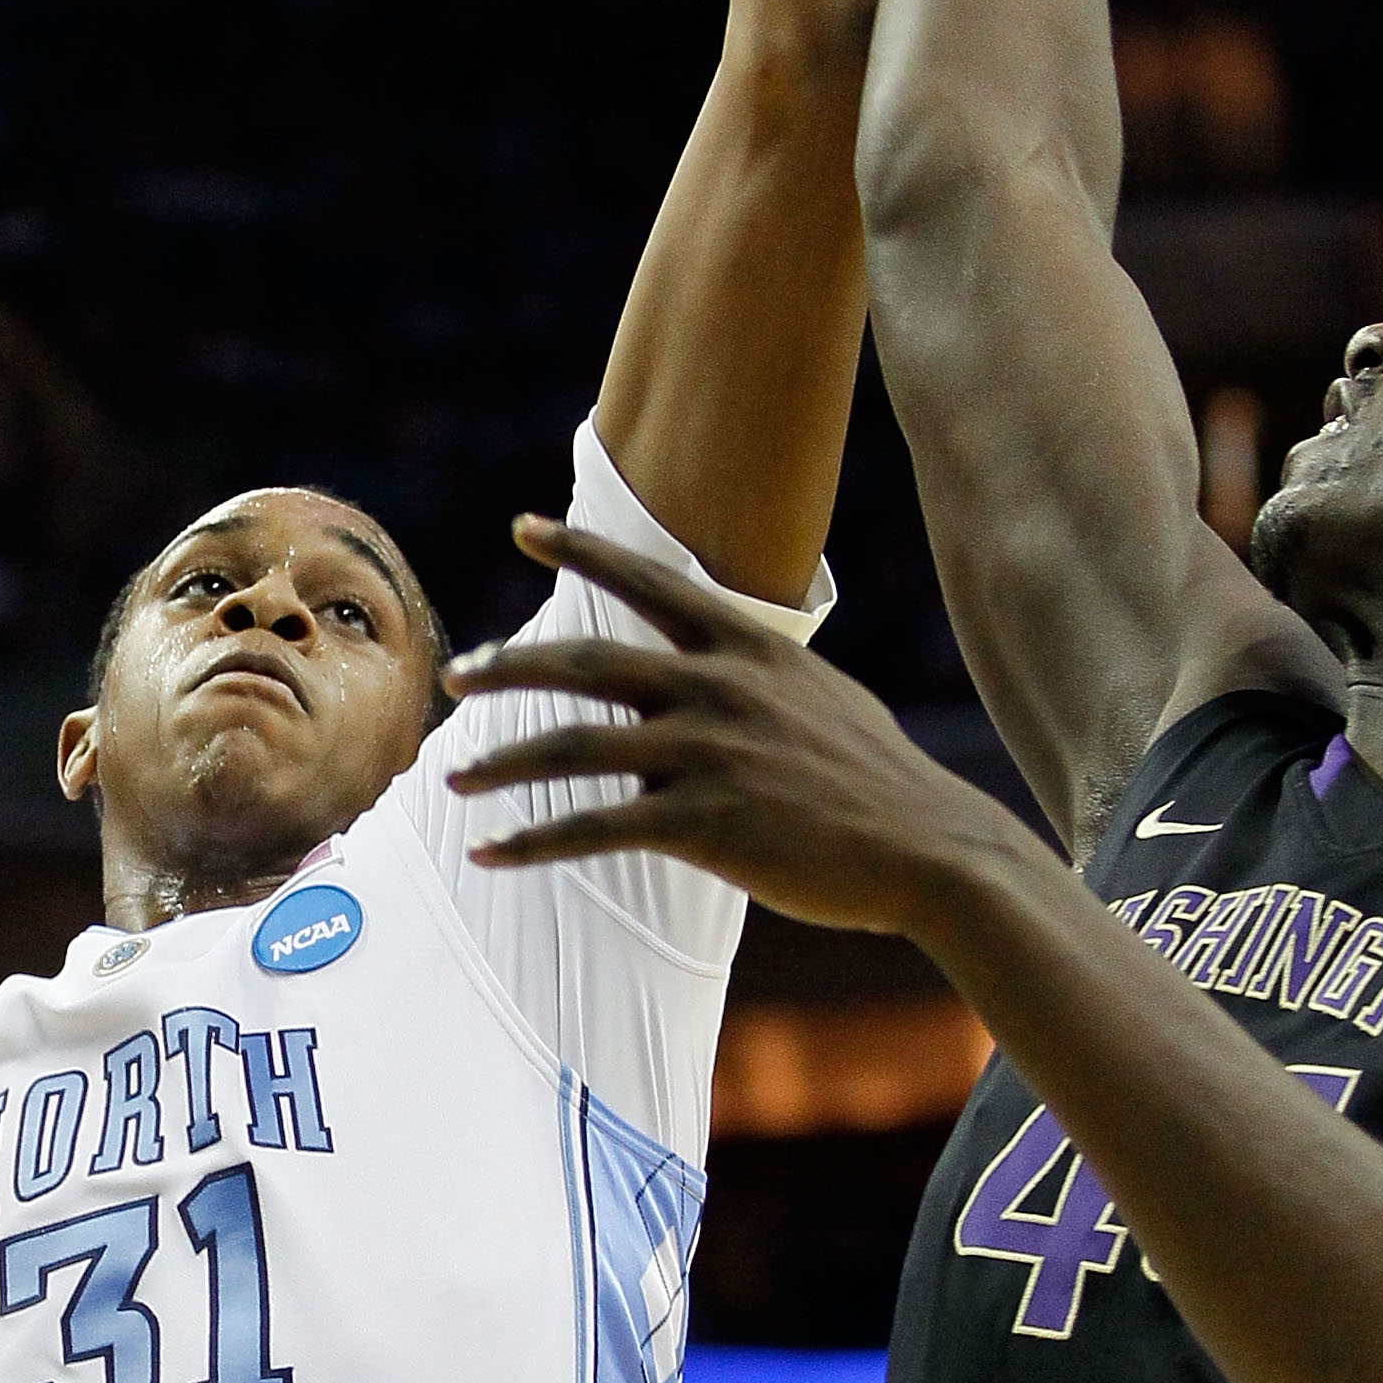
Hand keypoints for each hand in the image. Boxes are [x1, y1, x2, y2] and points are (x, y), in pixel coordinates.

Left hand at [446, 520, 1013, 937]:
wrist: (929, 850)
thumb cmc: (877, 784)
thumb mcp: (824, 698)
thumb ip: (759, 678)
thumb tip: (716, 672)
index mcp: (750, 648)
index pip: (649, 584)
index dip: (580, 553)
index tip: (521, 529)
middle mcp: (721, 689)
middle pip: (587, 663)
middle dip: (510, 668)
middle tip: (456, 676)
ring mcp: (711, 755)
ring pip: (576, 747)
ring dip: (503, 764)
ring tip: (454, 778)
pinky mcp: (705, 824)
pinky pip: (594, 829)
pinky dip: (533, 842)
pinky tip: (489, 854)